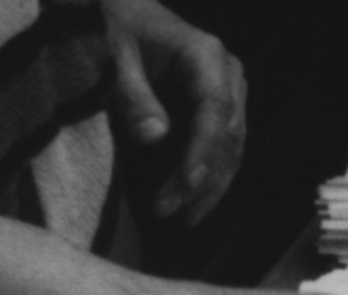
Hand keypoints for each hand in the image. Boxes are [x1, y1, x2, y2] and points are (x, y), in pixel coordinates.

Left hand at [98, 0, 246, 223]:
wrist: (128, 18)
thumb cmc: (119, 30)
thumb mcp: (116, 56)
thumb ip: (133, 95)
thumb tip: (156, 137)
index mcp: (207, 56)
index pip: (214, 109)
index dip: (203, 150)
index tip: (186, 185)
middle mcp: (230, 77)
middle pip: (228, 137)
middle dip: (201, 181)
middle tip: (168, 213)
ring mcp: (232, 97)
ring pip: (231, 152)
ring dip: (208, 190)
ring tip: (181, 221)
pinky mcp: (223, 116)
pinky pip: (223, 155)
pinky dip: (207, 183)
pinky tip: (190, 208)